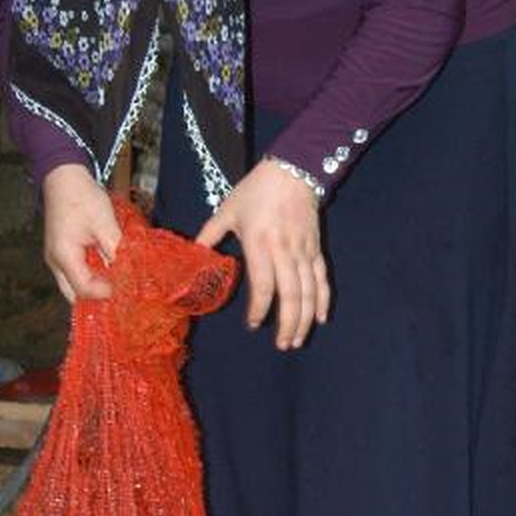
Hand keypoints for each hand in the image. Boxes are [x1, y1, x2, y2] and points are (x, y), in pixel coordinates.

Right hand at [41, 163, 120, 302]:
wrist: (63, 176)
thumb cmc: (82, 197)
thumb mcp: (104, 224)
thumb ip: (116, 250)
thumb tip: (130, 273)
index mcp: (64, 257)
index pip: (84, 289)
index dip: (107, 293)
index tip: (126, 287)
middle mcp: (56, 263)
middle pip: (76, 294)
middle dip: (99, 296)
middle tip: (121, 291)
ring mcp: (57, 258)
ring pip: (76, 285)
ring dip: (96, 286)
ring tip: (118, 281)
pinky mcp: (63, 252)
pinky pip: (77, 272)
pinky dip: (93, 275)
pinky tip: (109, 269)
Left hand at [196, 159, 329, 348]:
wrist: (292, 170)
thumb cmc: (255, 191)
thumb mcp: (226, 211)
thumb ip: (208, 235)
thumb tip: (192, 255)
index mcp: (260, 243)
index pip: (264, 284)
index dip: (259, 308)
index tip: (252, 325)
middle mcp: (284, 251)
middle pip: (291, 295)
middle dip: (287, 324)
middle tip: (282, 345)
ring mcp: (303, 251)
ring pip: (309, 292)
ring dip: (304, 319)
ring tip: (297, 340)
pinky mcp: (315, 249)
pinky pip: (322, 279)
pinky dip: (322, 300)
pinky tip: (320, 318)